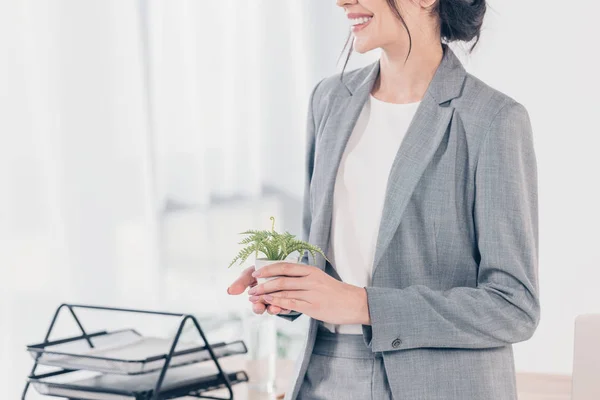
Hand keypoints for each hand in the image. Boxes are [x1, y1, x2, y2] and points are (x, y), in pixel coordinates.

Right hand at [227, 265, 291, 314]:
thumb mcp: (250, 273)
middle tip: (272, 307)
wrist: (280, 264)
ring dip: (278, 308)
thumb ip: (240, 282)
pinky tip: (289, 303)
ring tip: (278, 307)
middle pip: (271, 310)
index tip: (258, 305)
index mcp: (259, 298)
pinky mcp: (291, 298)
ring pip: (279, 308)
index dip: (257, 307)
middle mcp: (269, 301)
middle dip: (269, 309)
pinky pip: (291, 304)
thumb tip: (229, 291)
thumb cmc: (262, 269)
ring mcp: (280, 300)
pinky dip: (289, 304)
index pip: (257, 307)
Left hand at [247, 263, 370, 324]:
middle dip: (263, 283)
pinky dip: (277, 303)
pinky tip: (269, 304)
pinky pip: (291, 303)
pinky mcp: (313, 306)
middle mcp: (310, 279)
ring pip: (283, 291)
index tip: (256, 272)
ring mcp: (312, 292)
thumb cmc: (335, 293)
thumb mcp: (319, 279)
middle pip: (281, 278)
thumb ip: (303, 278)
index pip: (285, 266)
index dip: (268, 268)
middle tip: (251, 288)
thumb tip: (284, 278)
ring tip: (255, 298)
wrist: (354, 303)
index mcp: (311, 270)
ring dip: (266, 294)